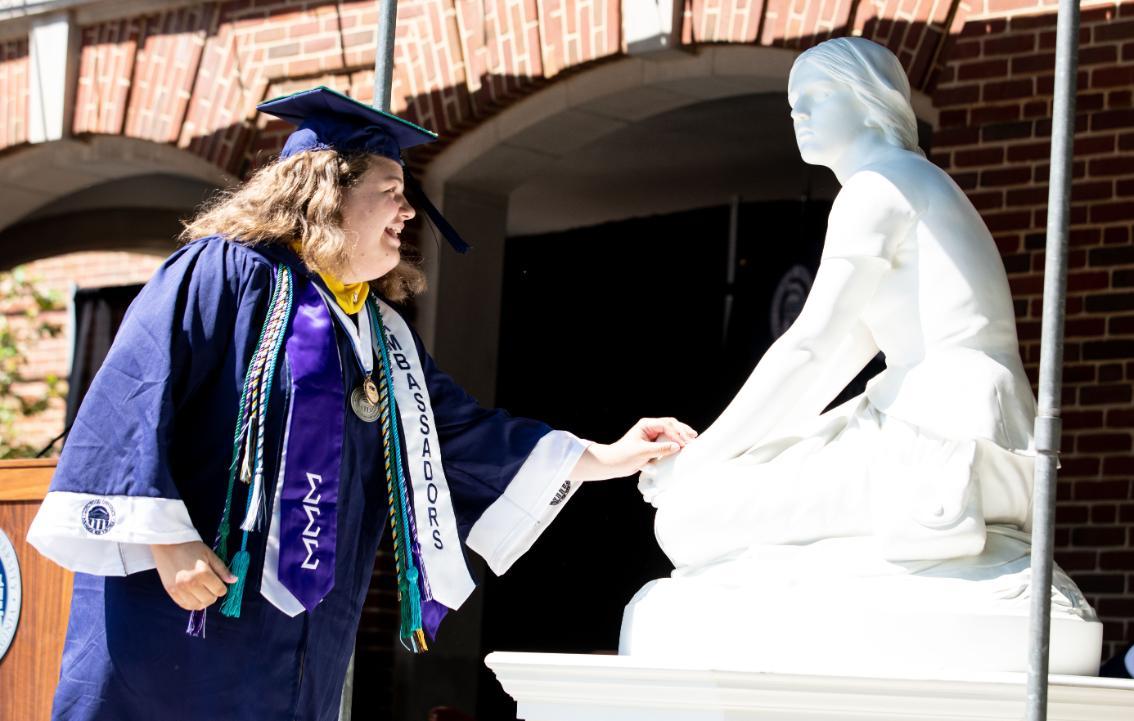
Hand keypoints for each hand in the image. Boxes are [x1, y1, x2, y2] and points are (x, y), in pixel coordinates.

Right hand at [151, 541, 236, 610]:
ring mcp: (179, 589)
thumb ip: (222, 569)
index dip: (222, 587)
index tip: (218, 582)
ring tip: (202, 591)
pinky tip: (193, 595)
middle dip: (213, 594)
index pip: (220, 591)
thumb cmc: (191, 547)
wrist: (168, 544)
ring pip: (197, 606)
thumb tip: (234, 580)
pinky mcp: (171, 591)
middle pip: (209, 600)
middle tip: (210, 586)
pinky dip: (192, 603)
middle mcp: (191, 583)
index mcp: (203, 573)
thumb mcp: (210, 555)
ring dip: (203, 600)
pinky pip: (184, 605)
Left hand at [570, 417, 697, 481]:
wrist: (613, 464)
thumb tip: (677, 447)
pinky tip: (684, 444)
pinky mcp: (654, 443)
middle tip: (693, 437)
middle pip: (671, 425)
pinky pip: (668, 440)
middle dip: (682, 431)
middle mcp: (650, 427)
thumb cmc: (624, 456)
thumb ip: (660, 449)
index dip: (676, 434)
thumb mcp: (643, 453)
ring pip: (671, 431)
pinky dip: (676, 441)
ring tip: (692, 438)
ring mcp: (652, 435)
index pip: (666, 425)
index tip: (683, 444)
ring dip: (681, 434)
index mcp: (646, 425)